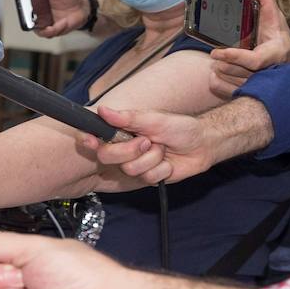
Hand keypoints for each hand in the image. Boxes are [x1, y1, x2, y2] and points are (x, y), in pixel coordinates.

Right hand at [29, 0, 89, 37]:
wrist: (81, 5)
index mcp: (36, 3)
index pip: (24, 6)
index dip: (21, 7)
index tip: (23, 5)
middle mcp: (38, 14)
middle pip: (28, 21)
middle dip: (29, 23)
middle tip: (33, 21)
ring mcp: (46, 23)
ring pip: (38, 30)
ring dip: (44, 30)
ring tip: (50, 27)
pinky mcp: (54, 30)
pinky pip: (51, 33)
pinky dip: (56, 29)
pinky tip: (62, 23)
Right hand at [77, 105, 213, 184]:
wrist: (201, 145)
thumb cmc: (179, 128)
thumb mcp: (154, 119)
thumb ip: (128, 118)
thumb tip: (103, 110)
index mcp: (121, 133)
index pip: (96, 138)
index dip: (88, 141)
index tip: (89, 139)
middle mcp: (124, 150)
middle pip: (108, 156)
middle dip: (131, 149)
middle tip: (148, 141)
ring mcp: (135, 165)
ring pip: (129, 169)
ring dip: (152, 159)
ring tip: (162, 150)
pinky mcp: (147, 178)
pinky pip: (147, 178)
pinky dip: (162, 169)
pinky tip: (168, 163)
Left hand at [208, 0, 289, 99]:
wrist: (287, 61)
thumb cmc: (278, 37)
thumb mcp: (276, 16)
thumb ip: (265, 0)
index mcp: (274, 53)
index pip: (254, 61)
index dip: (235, 57)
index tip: (217, 52)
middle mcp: (268, 71)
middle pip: (240, 73)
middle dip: (225, 65)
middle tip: (214, 55)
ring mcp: (260, 84)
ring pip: (234, 85)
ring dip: (221, 73)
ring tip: (215, 62)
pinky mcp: (250, 91)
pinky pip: (230, 93)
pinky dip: (218, 85)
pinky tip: (213, 76)